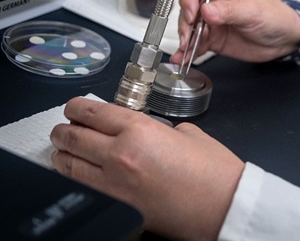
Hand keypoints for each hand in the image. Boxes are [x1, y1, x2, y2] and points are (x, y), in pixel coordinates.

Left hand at [50, 97, 244, 239]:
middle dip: (64, 130)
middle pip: (74, 136)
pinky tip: (76, 173)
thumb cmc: (214, 172)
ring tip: (62, 150)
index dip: (77, 107)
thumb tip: (149, 132)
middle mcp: (120, 155)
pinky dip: (74, 177)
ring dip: (62, 154)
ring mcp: (114, 184)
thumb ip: (162, 129)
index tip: (74, 107)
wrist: (223, 206)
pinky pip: (83, 188)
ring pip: (69, 165)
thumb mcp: (189, 134)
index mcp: (140, 130)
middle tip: (64, 127)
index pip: (93, 112)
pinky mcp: (116, 206)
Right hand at [170, 0, 299, 63]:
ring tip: (185, 50)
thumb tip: (206, 10)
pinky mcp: (214, 40)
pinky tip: (183, 58)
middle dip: (186, 23)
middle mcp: (215, 3)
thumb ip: (229, 11)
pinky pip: (196, 45)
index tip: (193, 14)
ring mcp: (213, 23)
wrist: (285, 39)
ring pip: (190, 28)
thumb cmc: (275, 16)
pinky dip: (188, 52)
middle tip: (189, 37)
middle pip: (189, 8)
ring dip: (185, 39)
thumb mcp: (254, 11)